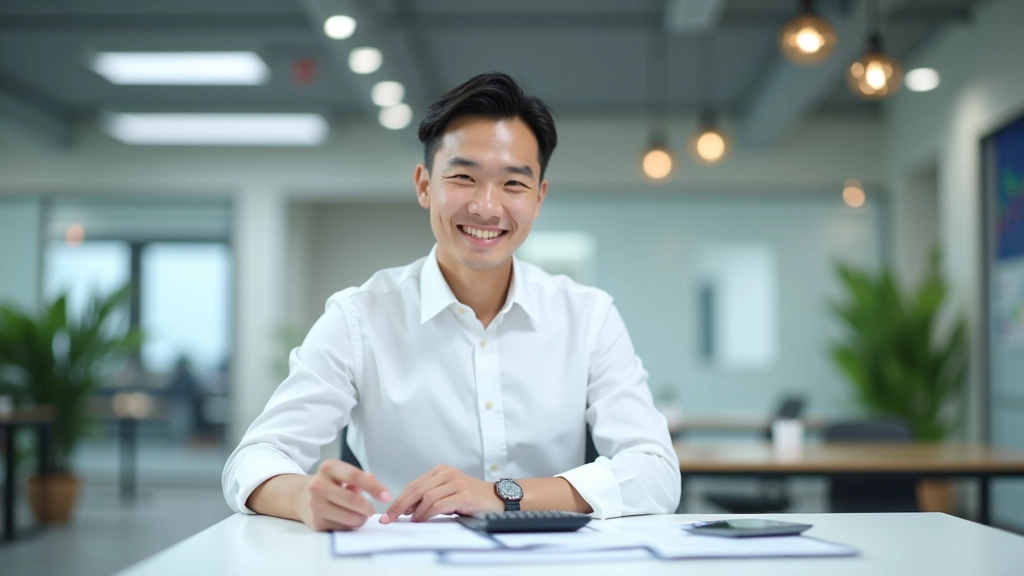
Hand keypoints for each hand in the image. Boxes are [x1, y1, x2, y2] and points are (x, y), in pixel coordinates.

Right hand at [294, 459, 391, 530]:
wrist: (300, 497)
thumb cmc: (327, 484)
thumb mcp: (340, 473)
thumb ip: (359, 477)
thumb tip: (373, 480)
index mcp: (328, 468)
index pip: (355, 476)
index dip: (374, 487)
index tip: (387, 496)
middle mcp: (318, 485)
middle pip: (354, 500)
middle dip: (369, 508)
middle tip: (372, 510)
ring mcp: (315, 505)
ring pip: (350, 517)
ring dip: (361, 519)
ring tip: (360, 515)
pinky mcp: (316, 522)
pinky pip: (342, 527)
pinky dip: (350, 525)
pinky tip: (346, 519)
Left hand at [380, 464, 502, 523]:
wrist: (498, 498)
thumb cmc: (473, 497)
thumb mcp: (449, 492)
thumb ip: (430, 495)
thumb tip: (407, 508)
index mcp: (442, 471)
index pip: (414, 484)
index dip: (399, 498)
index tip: (389, 512)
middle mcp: (447, 473)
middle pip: (416, 489)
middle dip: (400, 505)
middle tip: (390, 517)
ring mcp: (455, 482)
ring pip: (426, 496)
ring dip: (415, 511)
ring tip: (412, 520)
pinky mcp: (462, 494)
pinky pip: (438, 504)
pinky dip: (427, 513)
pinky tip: (423, 519)